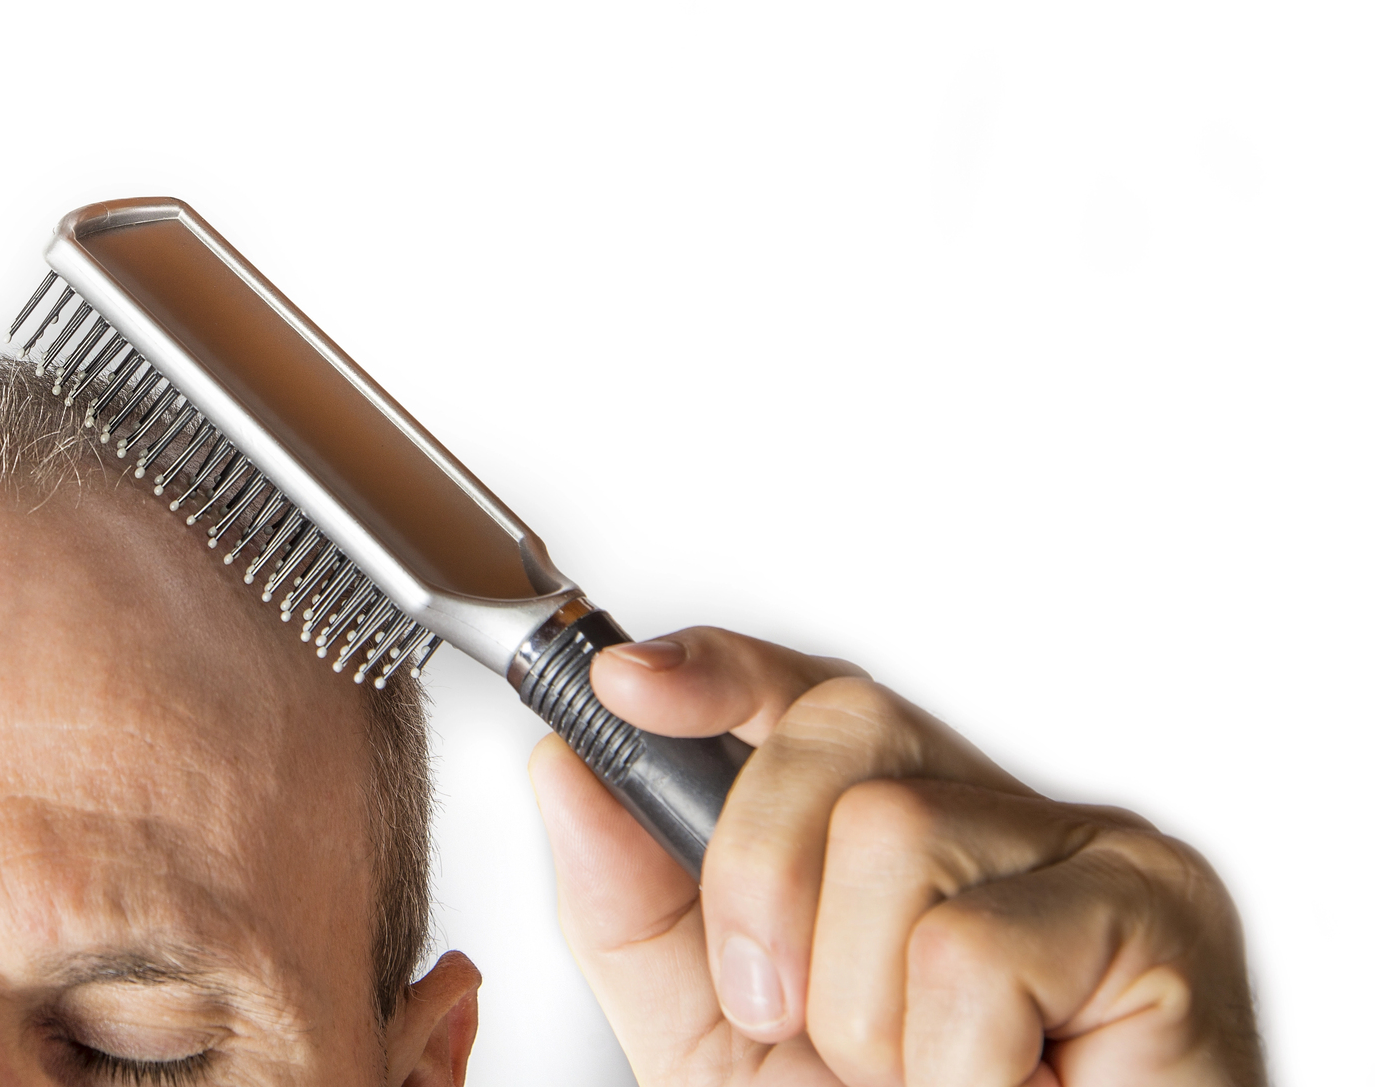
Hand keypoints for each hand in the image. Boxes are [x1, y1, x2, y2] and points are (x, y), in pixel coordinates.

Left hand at [528, 626, 1263, 1086]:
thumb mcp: (721, 1045)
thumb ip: (639, 915)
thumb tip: (565, 777)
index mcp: (897, 836)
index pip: (806, 698)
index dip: (717, 673)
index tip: (626, 684)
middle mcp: (993, 818)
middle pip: (839, 732)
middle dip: (758, 878)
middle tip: (779, 1014)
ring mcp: (1086, 851)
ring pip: (894, 832)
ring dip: (863, 1010)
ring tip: (926, 1079)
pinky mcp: (1155, 913)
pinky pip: (974, 944)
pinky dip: (951, 1063)